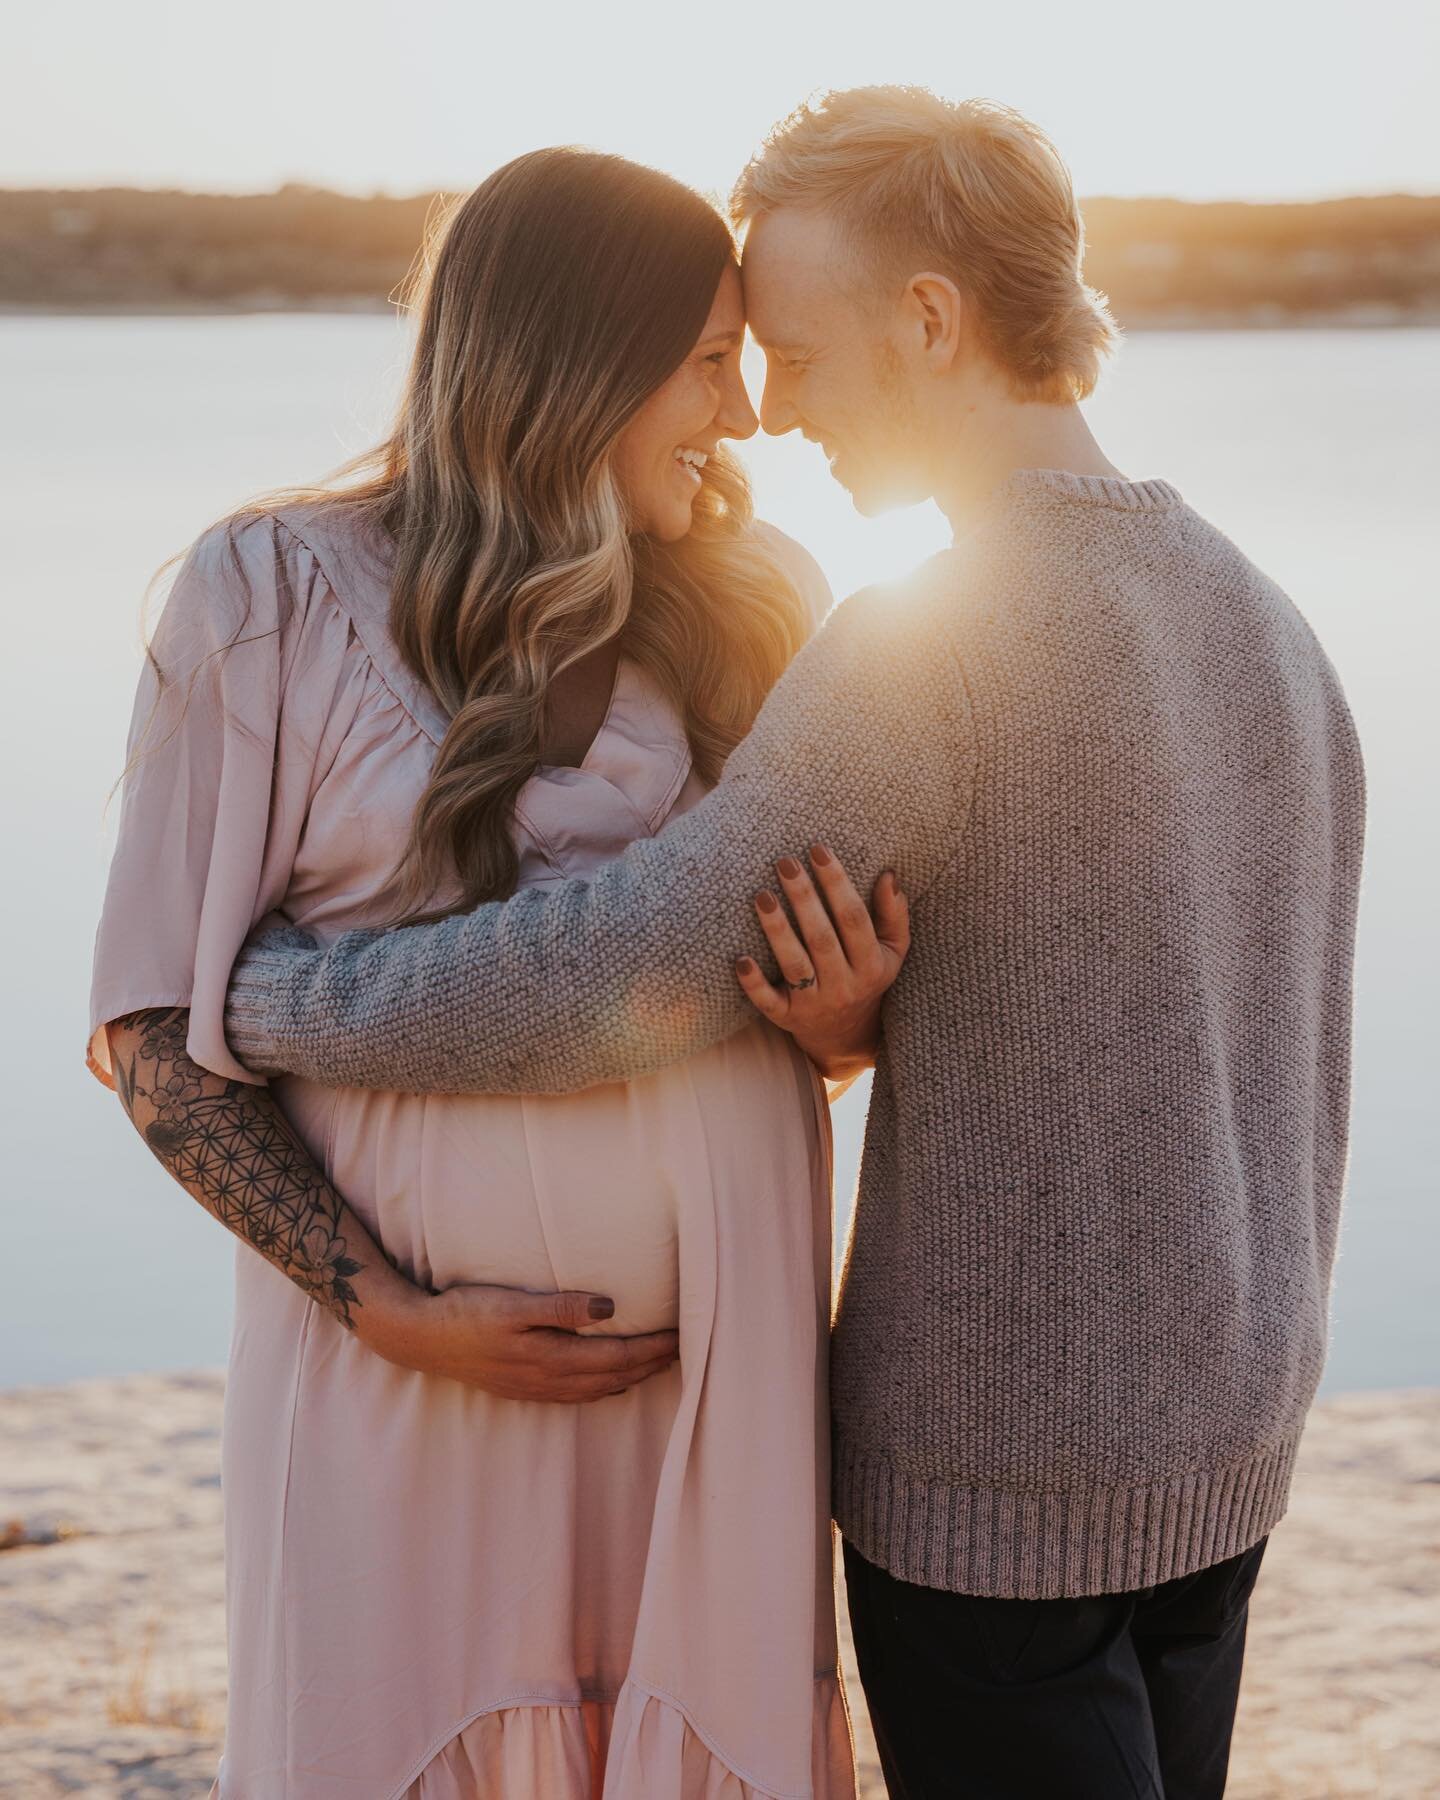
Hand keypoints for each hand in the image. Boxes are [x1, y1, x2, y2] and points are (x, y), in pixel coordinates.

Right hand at [360, 1281, 679, 1402]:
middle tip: (686, 1350)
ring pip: (598, 1389)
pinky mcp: (523, 1387)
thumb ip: (561, 1307)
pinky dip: (604, 1387)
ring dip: (631, 1377)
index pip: (618, 1357)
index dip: (654, 1348)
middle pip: (615, 1377)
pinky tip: (609, 1381)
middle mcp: (549, 1380)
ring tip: (658, 1364)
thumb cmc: (466, 1314)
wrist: (420, 1339)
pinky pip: (576, 1394)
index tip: (684, 1335)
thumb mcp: (513, 1304)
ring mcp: (536, 1389)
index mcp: (552, 1359)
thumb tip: (609, 1308)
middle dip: (652, 1365)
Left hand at [734, 845, 909, 1079]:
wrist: (846, 1036)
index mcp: (871, 965)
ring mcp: (814, 1004)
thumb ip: (893, 914)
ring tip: (762, 896)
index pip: (854, 918)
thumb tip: (889, 875)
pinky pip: (769, 1003)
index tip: (819, 850)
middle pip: (822, 938)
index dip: (837, 883)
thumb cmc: (867, 977)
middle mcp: (844, 985)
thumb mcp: (891, 951)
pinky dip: (754, 983)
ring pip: (795, 966)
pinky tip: (740, 960)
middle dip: (804, 899)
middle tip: (785, 862)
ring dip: (777, 931)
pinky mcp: (787, 1019)